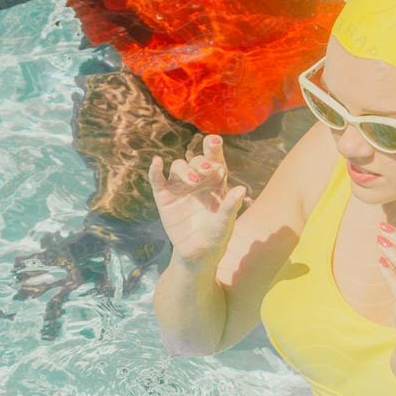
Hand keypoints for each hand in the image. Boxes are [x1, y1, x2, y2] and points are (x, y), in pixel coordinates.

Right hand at [150, 135, 248, 265]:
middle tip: (207, 170)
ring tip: (193, 181)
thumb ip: (230, 208)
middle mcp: (198, 182)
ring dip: (185, 169)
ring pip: (178, 167)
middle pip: (196, 161)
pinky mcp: (164, 198)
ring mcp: (179, 188)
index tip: (214, 141)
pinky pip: (157, 180)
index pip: (215, 161)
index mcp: (215, 184)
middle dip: (201, 162)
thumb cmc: (216, 237)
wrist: (197, 254)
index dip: (213, 149)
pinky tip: (157, 162)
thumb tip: (240, 189)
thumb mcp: (225, 225)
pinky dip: (155, 170)